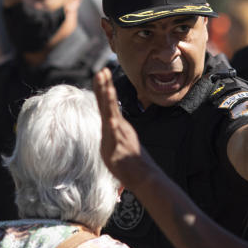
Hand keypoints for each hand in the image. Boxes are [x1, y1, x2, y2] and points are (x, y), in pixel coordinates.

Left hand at [93, 68, 153, 186]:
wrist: (146, 177)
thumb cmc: (133, 166)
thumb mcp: (118, 147)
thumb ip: (113, 138)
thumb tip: (111, 132)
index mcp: (117, 127)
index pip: (107, 106)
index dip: (103, 89)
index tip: (100, 73)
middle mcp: (119, 128)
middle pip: (109, 105)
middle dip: (105, 87)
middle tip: (102, 70)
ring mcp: (120, 136)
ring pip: (112, 114)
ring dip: (109, 99)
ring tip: (107, 86)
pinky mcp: (120, 147)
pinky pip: (115, 133)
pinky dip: (113, 123)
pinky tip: (112, 117)